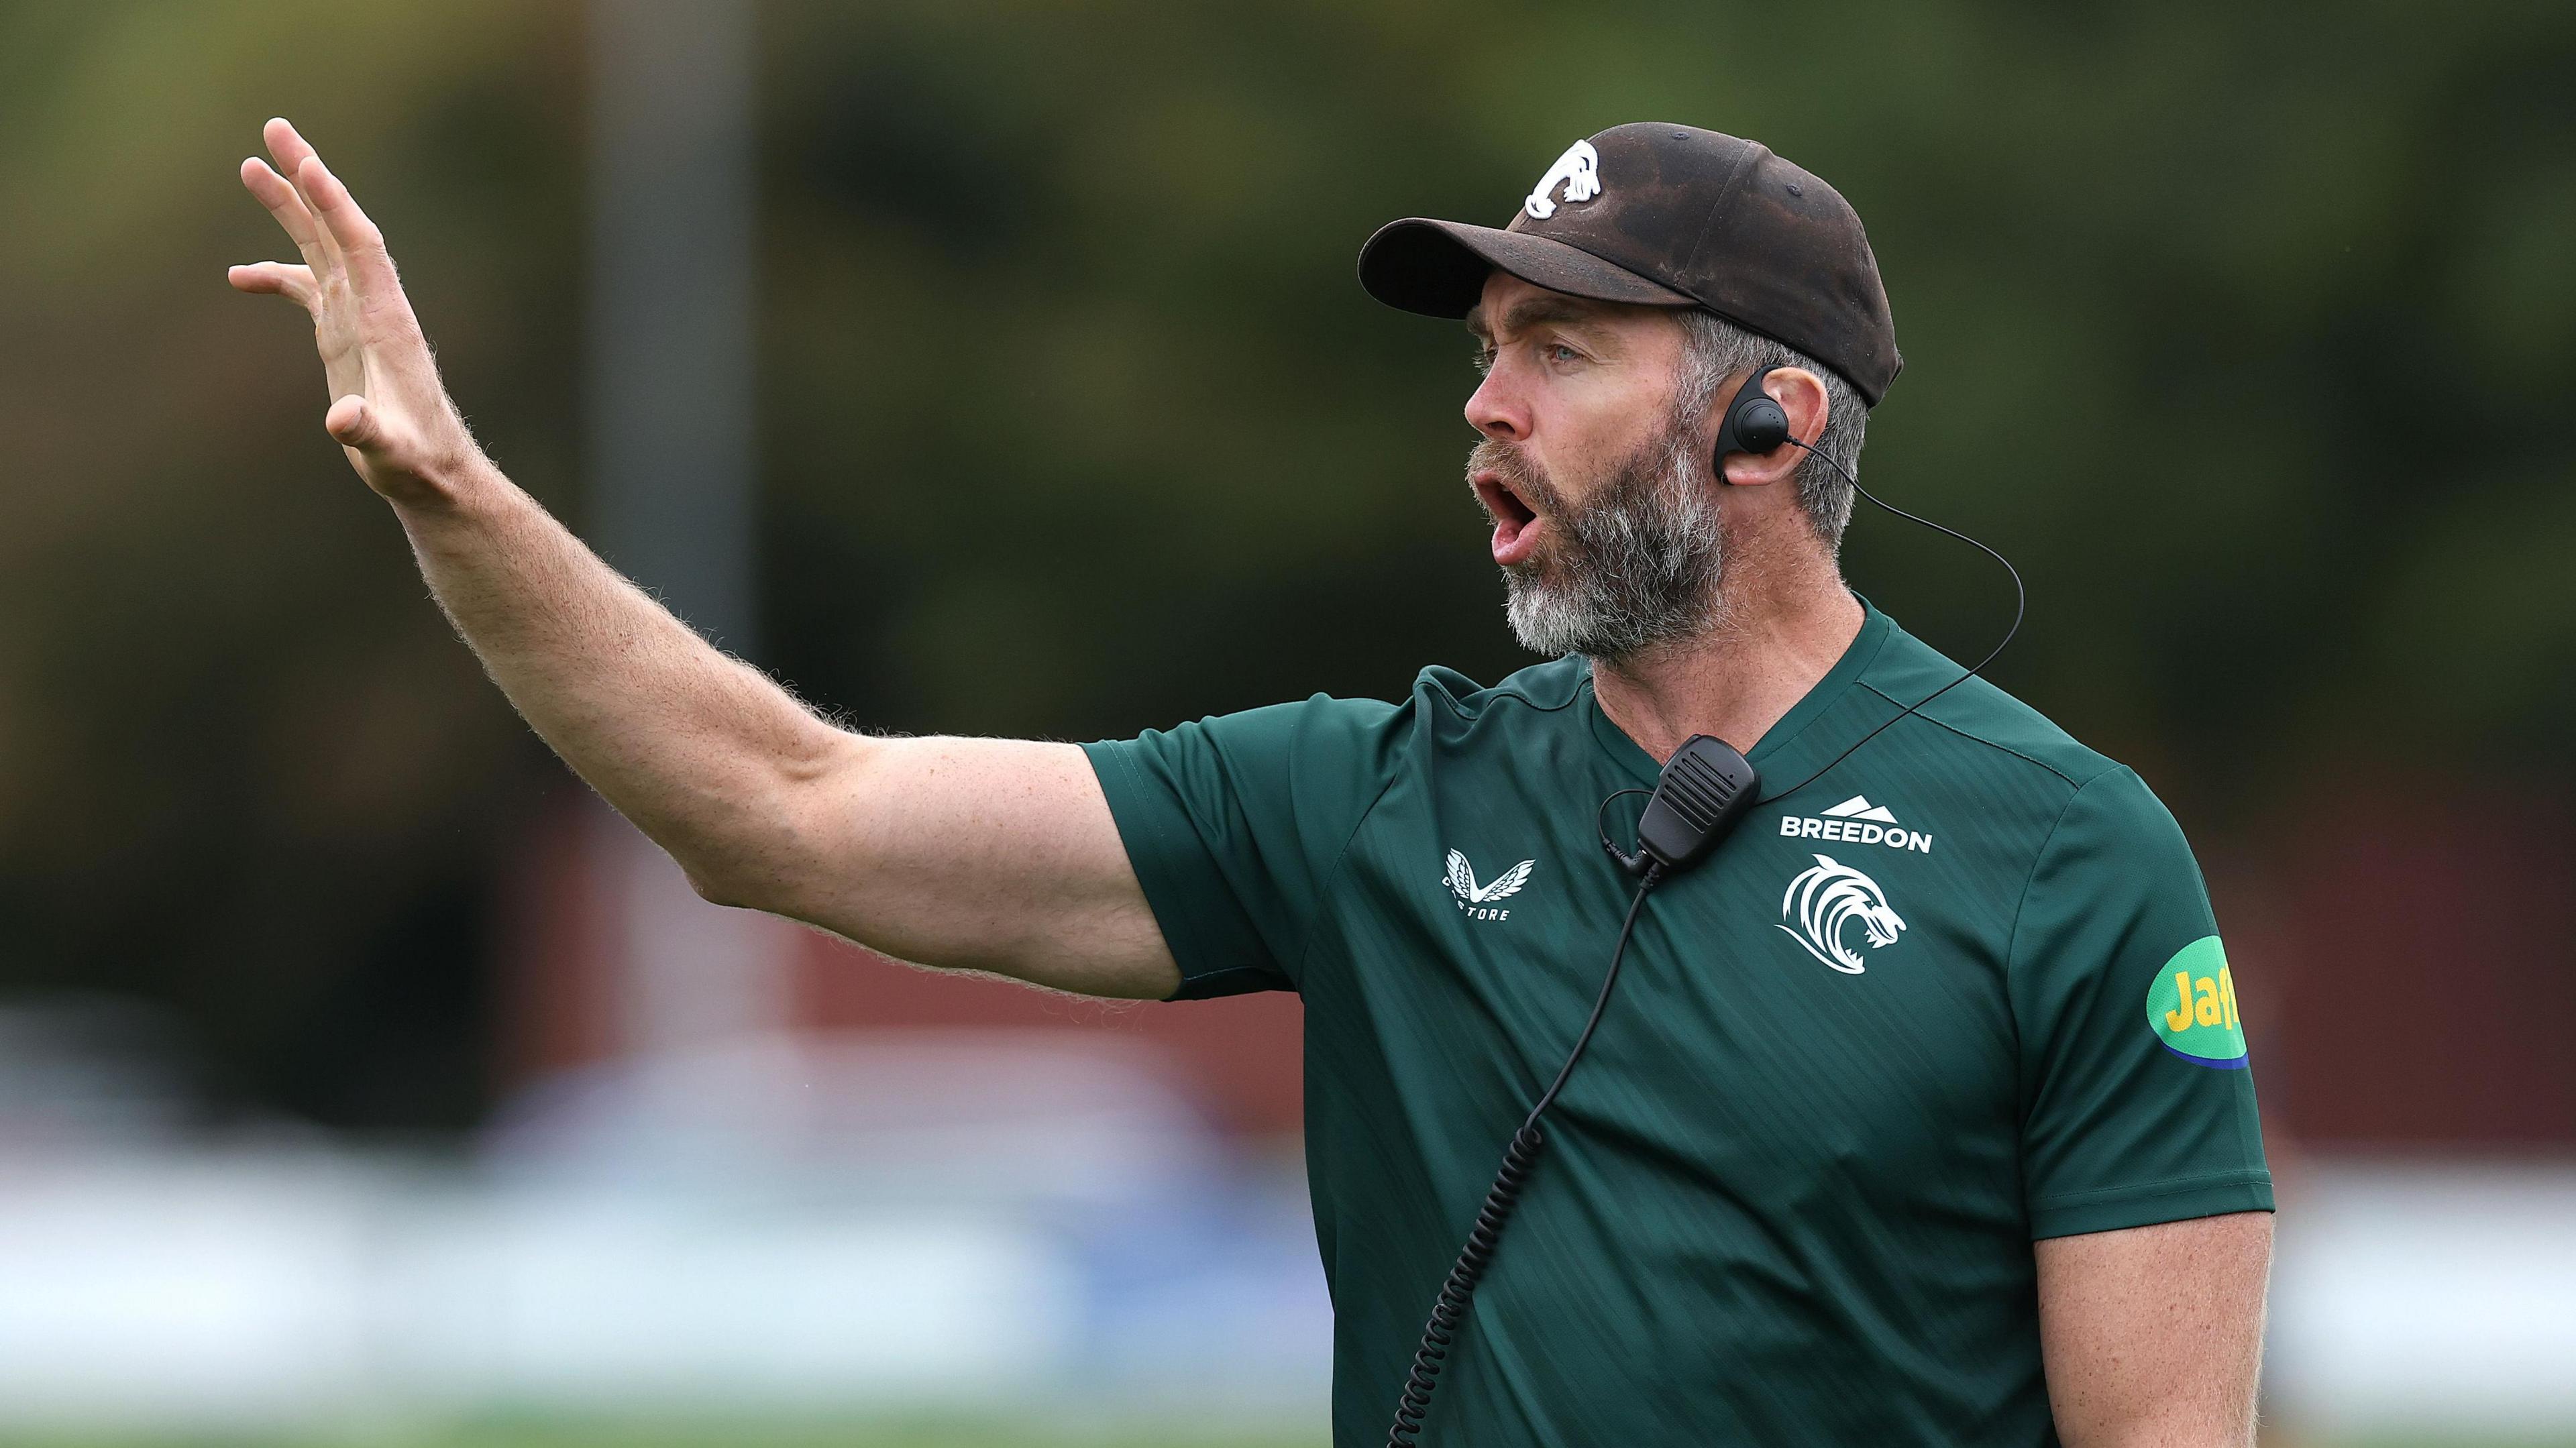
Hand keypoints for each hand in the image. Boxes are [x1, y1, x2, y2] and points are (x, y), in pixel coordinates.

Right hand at [229, 118, 482, 507]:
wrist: (431, 473)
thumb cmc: (415, 460)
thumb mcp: (388, 449)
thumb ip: (367, 432)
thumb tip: (343, 421)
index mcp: (387, 319)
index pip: (360, 244)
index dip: (335, 203)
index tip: (306, 163)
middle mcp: (374, 307)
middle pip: (338, 227)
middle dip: (307, 178)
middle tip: (275, 128)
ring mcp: (358, 318)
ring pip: (321, 247)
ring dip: (290, 208)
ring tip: (251, 165)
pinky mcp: (345, 337)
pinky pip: (306, 290)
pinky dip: (275, 276)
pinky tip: (238, 276)